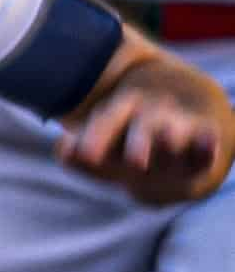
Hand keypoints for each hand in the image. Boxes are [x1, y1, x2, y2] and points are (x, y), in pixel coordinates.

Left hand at [61, 54, 233, 206]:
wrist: (180, 131)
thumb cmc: (126, 144)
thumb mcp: (103, 147)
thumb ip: (79, 153)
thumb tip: (64, 151)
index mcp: (122, 110)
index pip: (108, 121)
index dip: (96, 137)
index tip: (85, 155)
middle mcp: (150, 116)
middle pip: (143, 128)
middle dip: (138, 143)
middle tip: (134, 161)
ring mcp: (177, 127)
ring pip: (173, 135)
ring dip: (170, 140)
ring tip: (168, 142)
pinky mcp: (203, 140)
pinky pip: (205, 142)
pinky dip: (206, 145)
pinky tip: (207, 146)